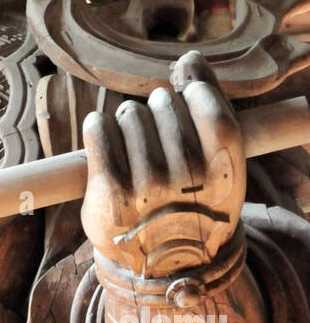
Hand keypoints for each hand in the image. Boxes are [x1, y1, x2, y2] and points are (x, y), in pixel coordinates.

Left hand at [80, 51, 244, 277]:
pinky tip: (103, 136)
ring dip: (126, 122)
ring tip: (132, 147)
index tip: (184, 97)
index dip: (192, 90)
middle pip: (162, 104)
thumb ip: (209, 107)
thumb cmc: (193, 203)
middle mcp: (188, 179)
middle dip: (155, 110)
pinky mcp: (110, 192)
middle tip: (154, 137)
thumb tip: (191, 58)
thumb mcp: (219, 165)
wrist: (164, 265)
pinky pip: (99, 130)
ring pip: (130, 114)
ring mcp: (147, 187)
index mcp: (224, 170)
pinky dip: (98, 126)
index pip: (207, 104)